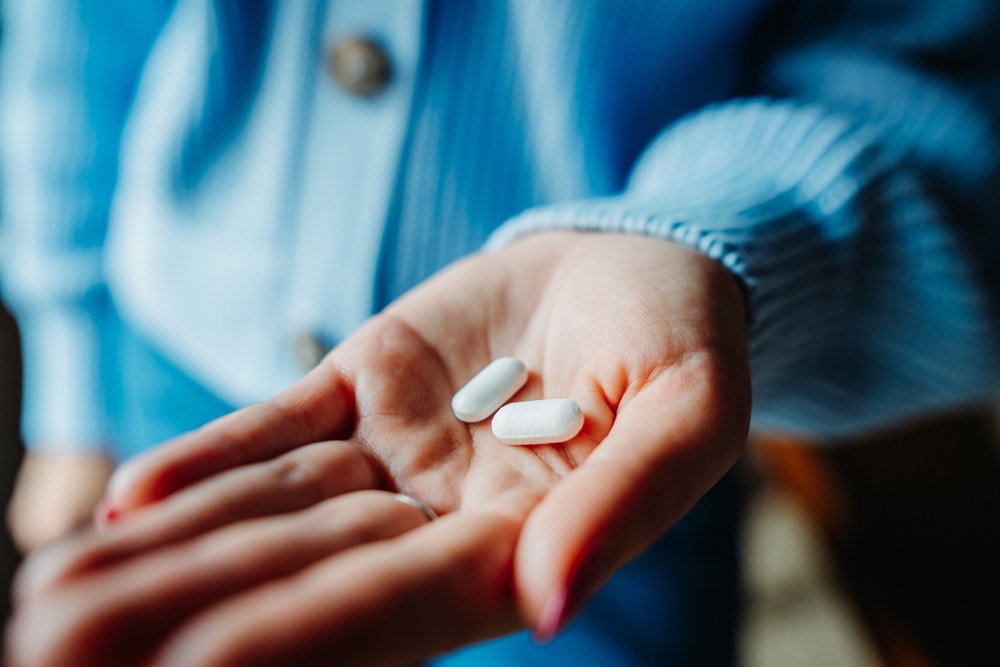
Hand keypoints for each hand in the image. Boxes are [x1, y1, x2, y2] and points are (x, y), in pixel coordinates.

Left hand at [8, 232, 750, 665]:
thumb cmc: (684, 341)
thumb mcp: (688, 412)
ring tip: (57, 598)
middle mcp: (440, 514)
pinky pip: (279, 427)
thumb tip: (548, 600)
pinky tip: (127, 502)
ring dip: (170, 551)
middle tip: (60, 654)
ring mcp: (395, 450)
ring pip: (273, 510)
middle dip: (193, 612)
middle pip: (306, 571)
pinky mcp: (365, 382)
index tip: (198, 666)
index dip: (308, 633)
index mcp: (520, 543)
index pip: (401, 603)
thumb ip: (626, 502)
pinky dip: (208, 463)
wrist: (641, 262)